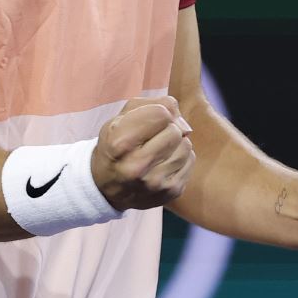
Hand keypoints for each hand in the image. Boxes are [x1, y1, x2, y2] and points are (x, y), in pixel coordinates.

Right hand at [93, 96, 194, 211]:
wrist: (107, 187)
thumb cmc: (116, 145)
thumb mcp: (121, 118)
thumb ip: (152, 104)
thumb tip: (181, 119)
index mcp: (119, 144)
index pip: (161, 114)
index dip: (157, 112)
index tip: (148, 121)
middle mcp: (136, 166)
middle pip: (175, 130)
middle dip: (168, 128)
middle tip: (154, 137)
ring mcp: (154, 183)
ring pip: (186, 146)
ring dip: (176, 143)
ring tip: (159, 149)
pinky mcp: (170, 192)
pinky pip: (190, 161)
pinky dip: (181, 157)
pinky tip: (164, 162)